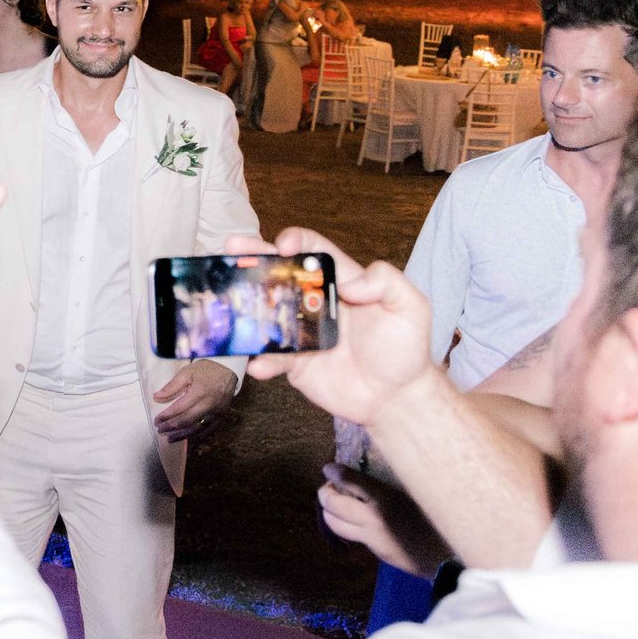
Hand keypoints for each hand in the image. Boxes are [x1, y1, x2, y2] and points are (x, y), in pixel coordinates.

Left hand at [152, 360, 237, 439]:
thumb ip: (171, 386)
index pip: (179, 408)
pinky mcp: (221, 417)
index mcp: (199, 392)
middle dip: (172, 427)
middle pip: (188, 421)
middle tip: (160, 430)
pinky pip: (209, 430)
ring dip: (183, 435)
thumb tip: (156, 397)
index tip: (156, 421)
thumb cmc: (205, 370)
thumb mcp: (186, 372)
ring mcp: (217, 413)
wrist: (228, 370)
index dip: (166, 416)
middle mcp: (209, 405)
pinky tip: (187, 438)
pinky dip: (197, 436)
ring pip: (198, 429)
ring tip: (170, 438)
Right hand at [232, 229, 438, 425]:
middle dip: (254, 256)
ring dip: (245, 303)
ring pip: (267, 311)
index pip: (314, 252)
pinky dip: (262, 359)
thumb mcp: (411, 307)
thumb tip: (350, 282)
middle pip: (279, 273)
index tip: (284, 244)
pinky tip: (258, 363)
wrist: (396, 397)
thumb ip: (387, 282)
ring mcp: (302, 332)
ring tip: (226, 297)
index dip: (297, 242)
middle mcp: (315, 303)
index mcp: (340, 282)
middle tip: (232, 246)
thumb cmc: (405, 349)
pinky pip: (273, 357)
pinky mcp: (296, 363)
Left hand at [319, 463, 451, 578]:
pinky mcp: (375, 550)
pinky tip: (351, 519)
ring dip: (328, 511)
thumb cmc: (438, 518)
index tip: (329, 467)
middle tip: (330, 486)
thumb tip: (374, 465)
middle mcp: (373, 517)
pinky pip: (348, 535)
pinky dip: (341, 525)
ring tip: (335, 503)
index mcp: (386, 497)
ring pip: (333, 523)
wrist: (450, 556)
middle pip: (332, 503)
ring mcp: (372, 537)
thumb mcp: (417, 493)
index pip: (348, 479)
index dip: (333, 471)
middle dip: (324, 493)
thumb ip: (392, 483)